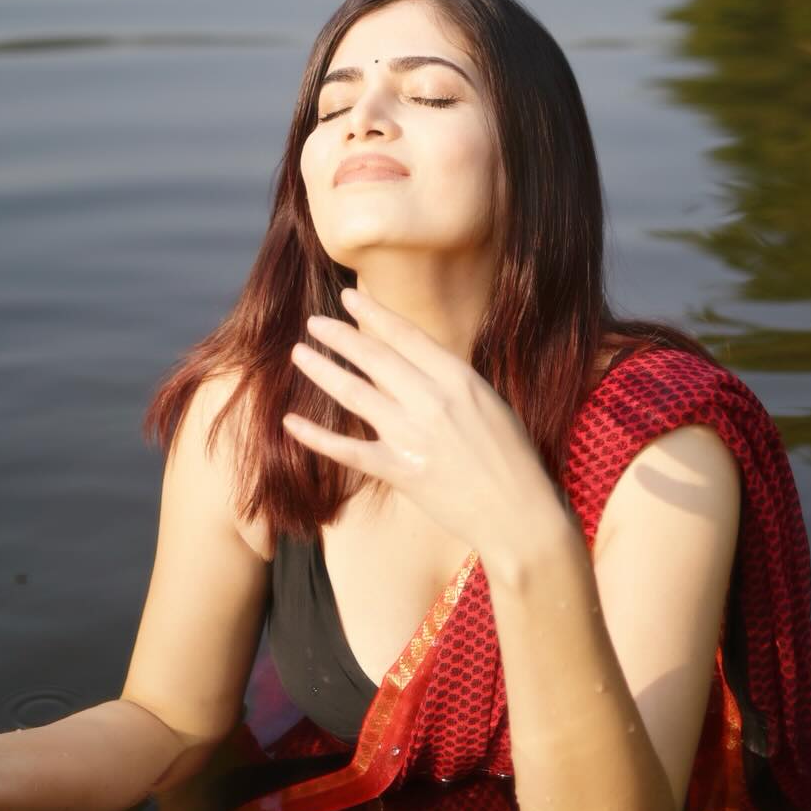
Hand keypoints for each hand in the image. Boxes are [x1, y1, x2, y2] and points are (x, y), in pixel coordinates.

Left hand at [283, 286, 565, 558]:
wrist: (519, 514)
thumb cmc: (512, 457)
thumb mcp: (489, 402)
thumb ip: (451, 381)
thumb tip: (414, 361)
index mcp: (459, 378)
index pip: (406, 336)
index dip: (373, 313)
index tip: (349, 297)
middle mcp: (432, 400)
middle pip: (374, 357)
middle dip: (340, 335)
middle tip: (314, 321)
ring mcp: (413, 436)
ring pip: (355, 392)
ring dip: (324, 370)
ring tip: (300, 354)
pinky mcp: (400, 471)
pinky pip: (349, 450)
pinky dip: (317, 436)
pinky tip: (291, 422)